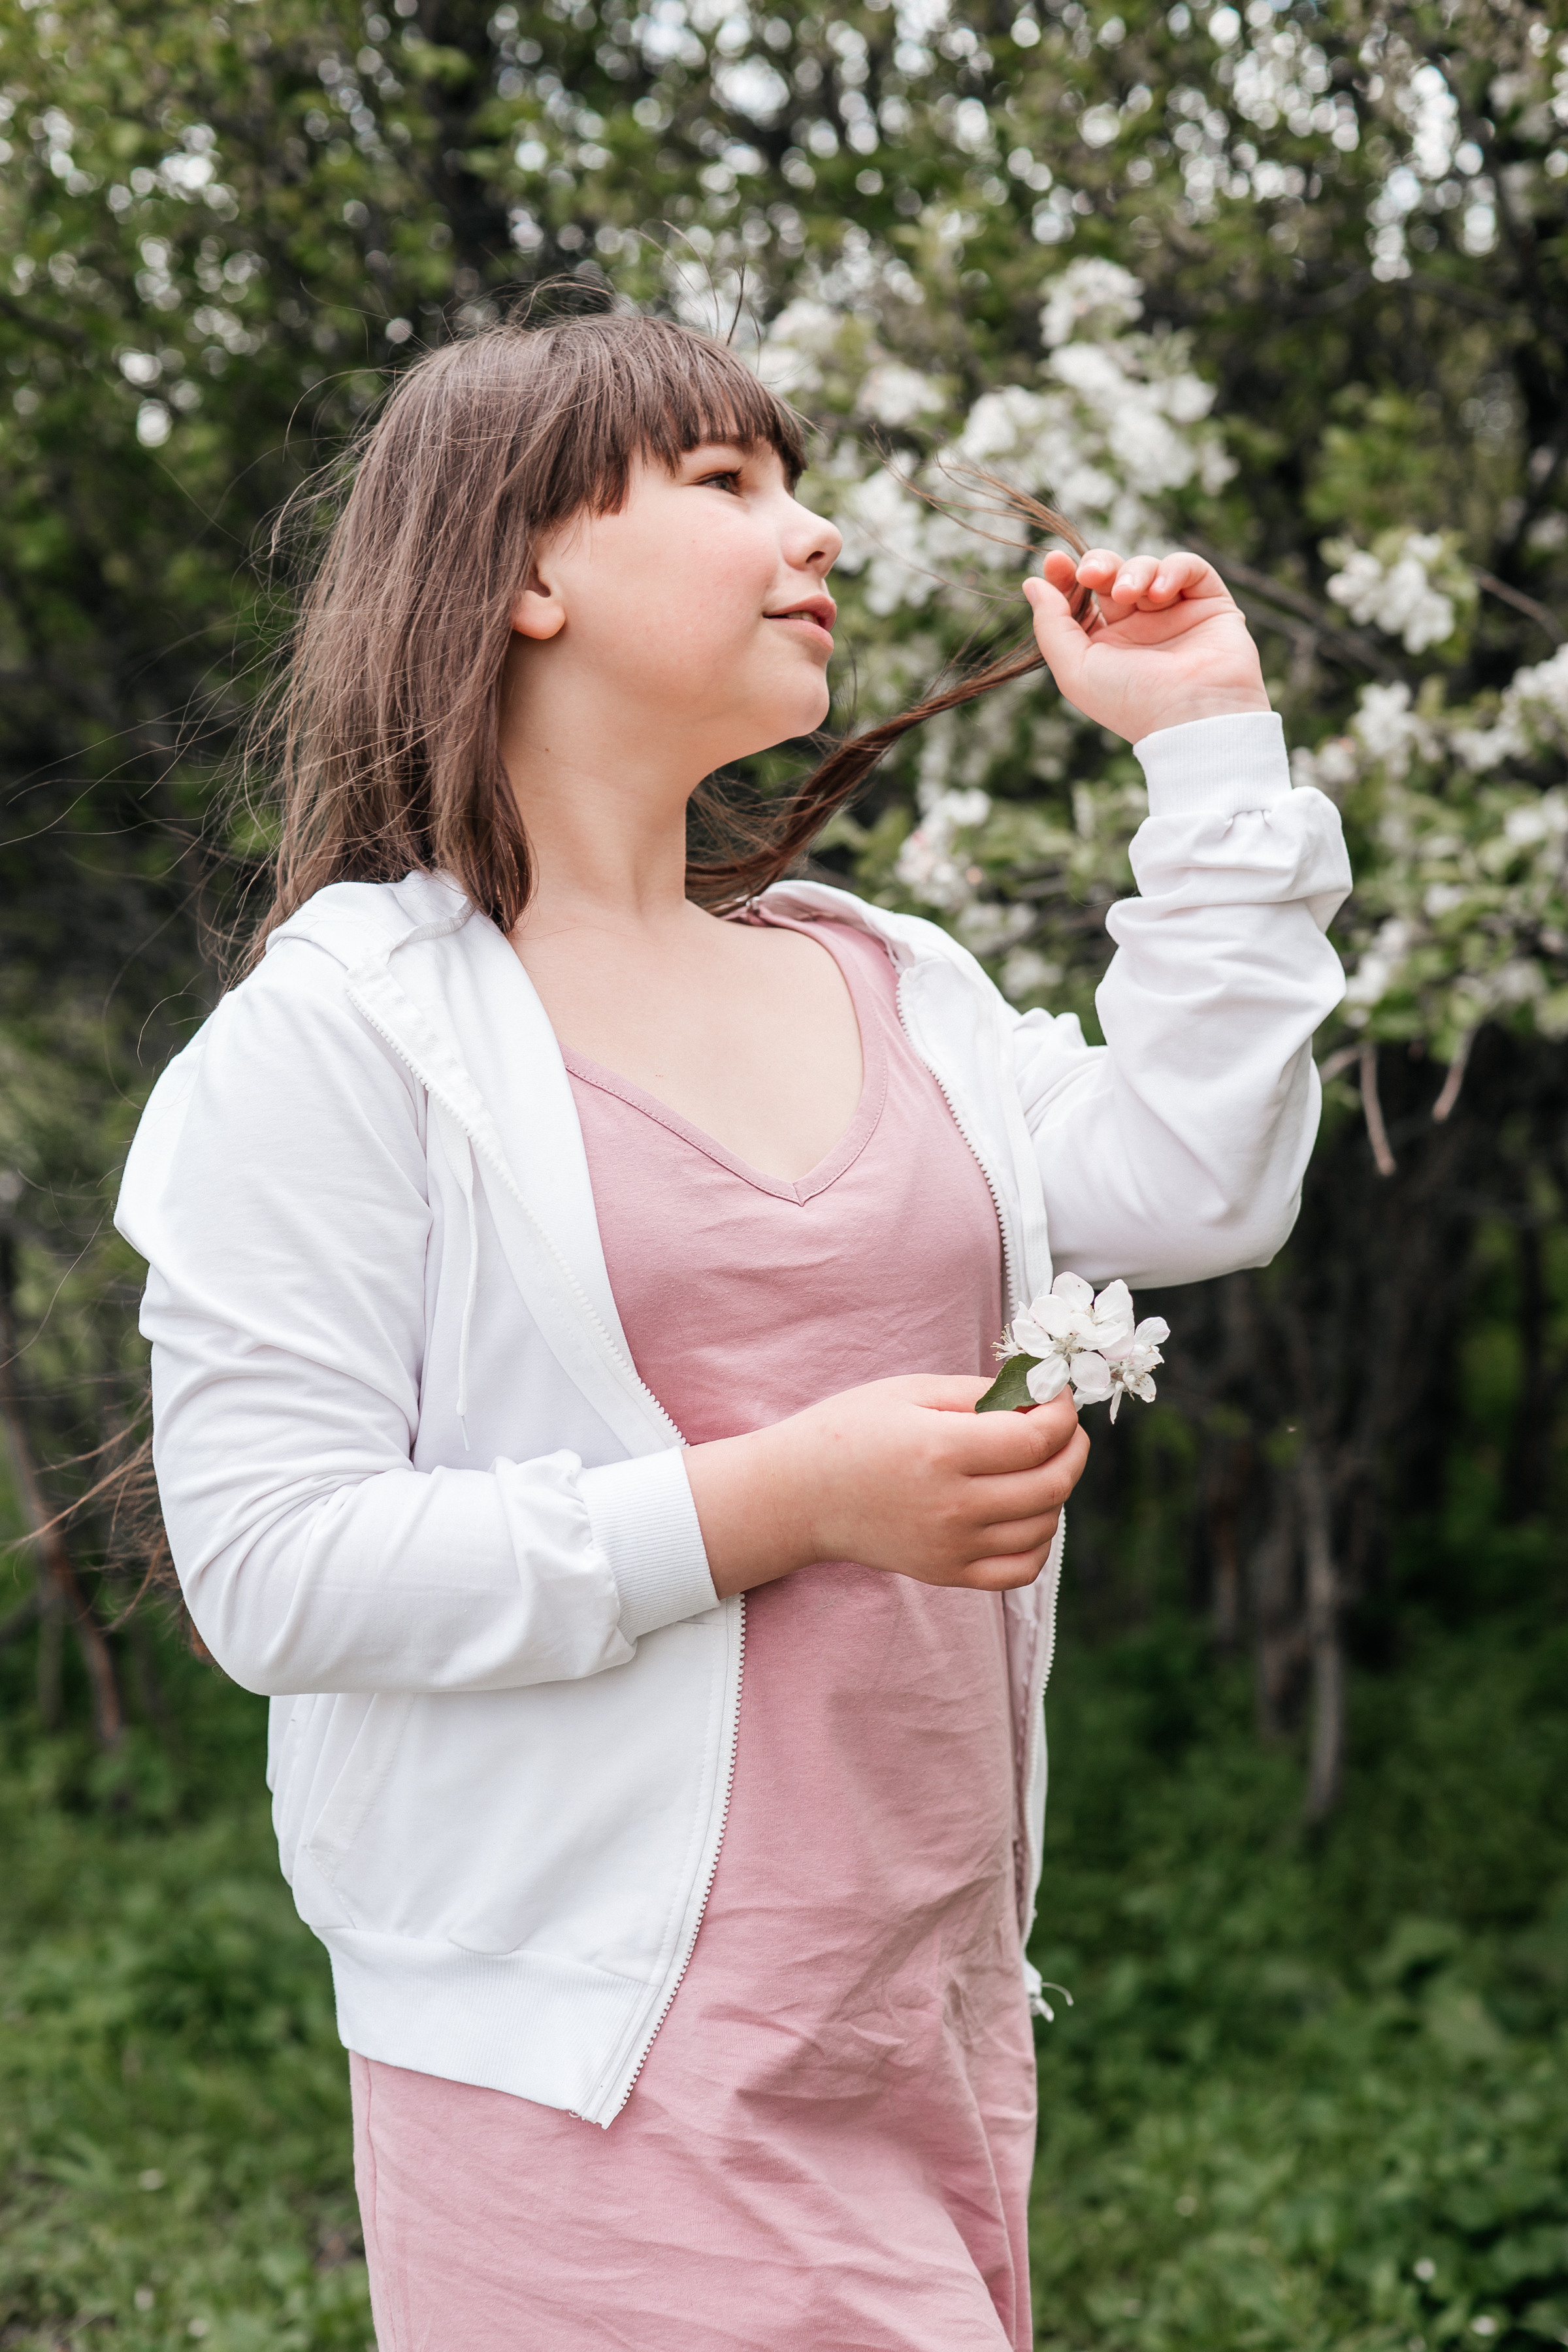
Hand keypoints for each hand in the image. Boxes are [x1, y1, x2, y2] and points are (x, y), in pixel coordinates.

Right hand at [684, 1374, 1089, 1597]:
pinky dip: (1039, 1539)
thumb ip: (979, 1392)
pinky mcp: (948, 1573)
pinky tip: (1024, 1511)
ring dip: (1056, 1490)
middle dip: (1073, 1447)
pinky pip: (1022, 1568)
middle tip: (1062, 1426)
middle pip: (1052, 1483)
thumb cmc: (849, 1431)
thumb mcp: (909, 1391)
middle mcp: (953, 1505)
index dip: (1063, 1411)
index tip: (1057, 1395)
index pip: (1038, 1437)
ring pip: (1045, 1525)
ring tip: (1035, 1463)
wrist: (798, 1495)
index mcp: (942, 1450)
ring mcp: (953, 1546)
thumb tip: (1038, 1395)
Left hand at [1023, 547, 1270, 744]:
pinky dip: (1172, 569)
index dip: (1066, 576)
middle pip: (1113, 573)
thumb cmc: (1130, 702)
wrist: (1191, 717)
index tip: (1055, 562)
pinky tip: (1160, 593)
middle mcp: (1139, 626)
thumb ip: (1050, 626)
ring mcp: (1174, 613)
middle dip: (1099, 565)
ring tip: (1129, 594)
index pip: (1083, 597)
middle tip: (1092, 574)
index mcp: (1106, 643)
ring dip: (1133, 571)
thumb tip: (1032, 583)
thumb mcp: (1074, 670)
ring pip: (1147, 566)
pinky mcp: (1209, 603)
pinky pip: (1189, 567)